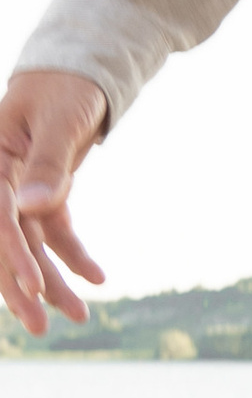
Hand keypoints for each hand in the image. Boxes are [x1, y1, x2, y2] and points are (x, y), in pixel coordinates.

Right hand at [0, 66, 110, 337]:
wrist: (78, 69)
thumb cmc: (66, 86)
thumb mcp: (61, 119)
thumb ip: (48, 164)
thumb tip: (28, 208)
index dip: (12, 255)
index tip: (34, 289)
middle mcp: (0, 180)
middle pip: (5, 242)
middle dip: (22, 287)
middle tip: (40, 328)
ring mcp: (21, 188)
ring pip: (31, 244)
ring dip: (51, 281)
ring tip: (78, 317)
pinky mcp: (44, 191)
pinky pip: (54, 231)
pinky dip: (73, 254)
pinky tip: (97, 277)